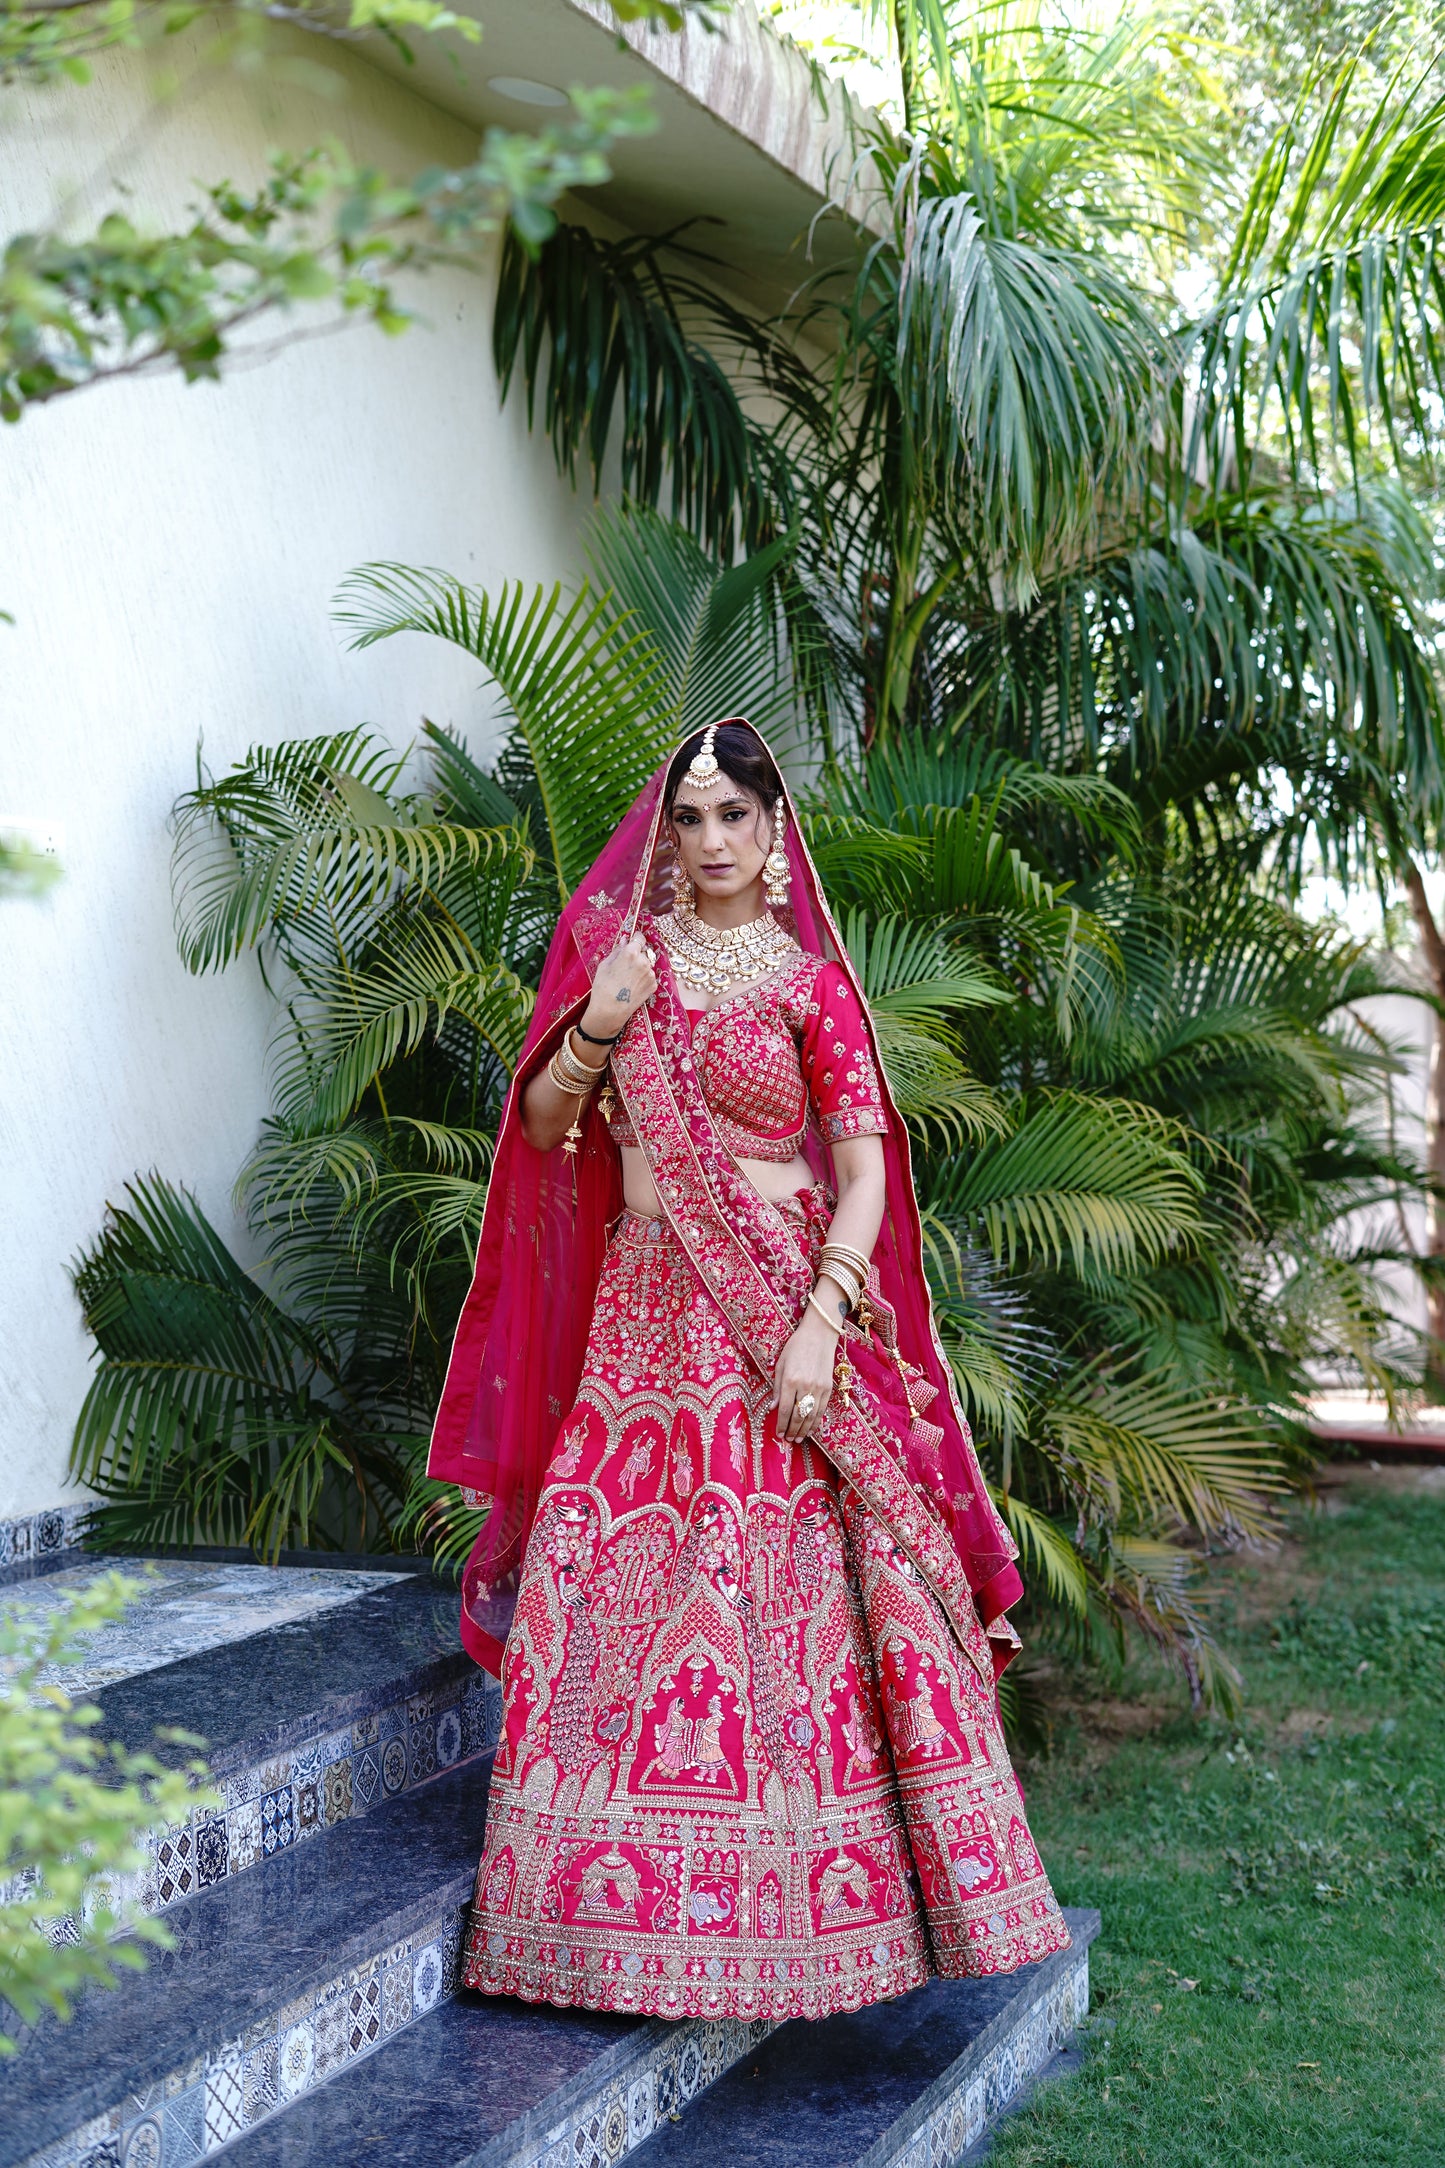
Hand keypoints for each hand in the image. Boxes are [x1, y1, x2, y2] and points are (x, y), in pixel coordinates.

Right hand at [582, 932, 656, 1041]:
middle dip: (637, 955)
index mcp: (631, 953)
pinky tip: (632, 986)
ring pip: (647, 964)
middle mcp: (644, 961)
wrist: (610, 1011)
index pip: (640, 938)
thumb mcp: (605, 965)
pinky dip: (643, 978)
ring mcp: (651, 974)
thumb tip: (624, 940)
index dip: (636, 939)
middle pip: (643, 952)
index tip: (633, 941)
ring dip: (640, 967)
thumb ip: (617, 950)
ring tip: (627, 979)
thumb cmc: (603, 987)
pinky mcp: (654, 985)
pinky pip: (649, 976)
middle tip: (625, 966)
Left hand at [770, 1315, 835, 1442]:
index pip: (785, 1409)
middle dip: (792, 1430)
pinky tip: (811, 1429)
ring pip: (811, 1416)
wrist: (819, 1335)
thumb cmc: (796, 1347)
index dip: (781, 1424)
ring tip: (798, 1439)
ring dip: (804, 1430)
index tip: (778, 1434)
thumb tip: (773, 1408)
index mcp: (790, 1380)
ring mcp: (819, 1388)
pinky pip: (822, 1410)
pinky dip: (816, 1422)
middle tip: (788, 1440)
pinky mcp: (828, 1388)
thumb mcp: (780, 1364)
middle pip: (798, 1415)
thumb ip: (777, 1387)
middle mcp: (805, 1386)